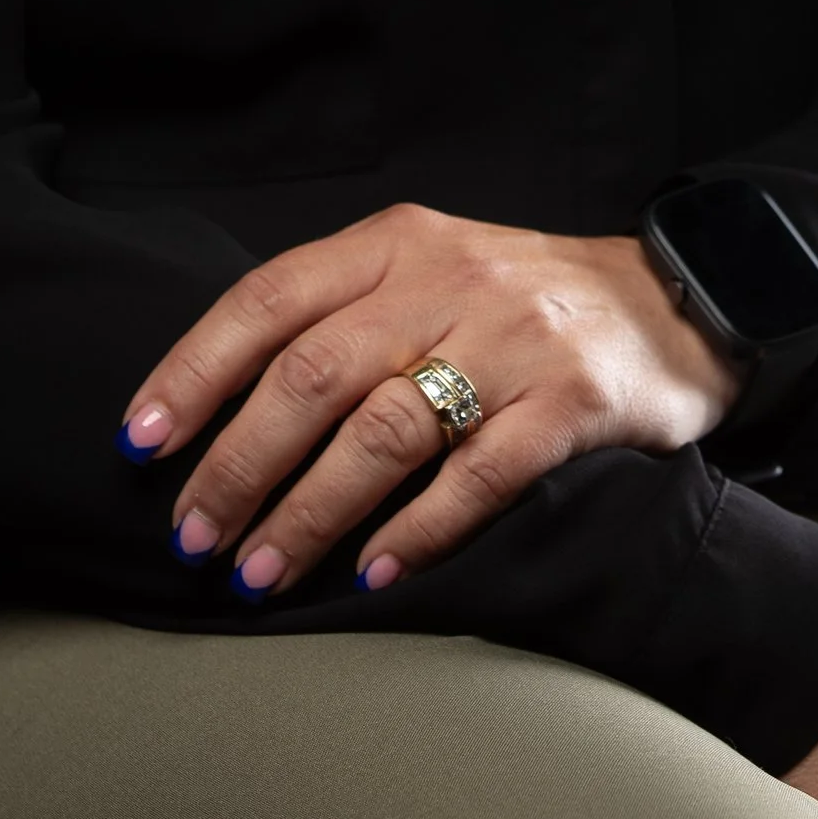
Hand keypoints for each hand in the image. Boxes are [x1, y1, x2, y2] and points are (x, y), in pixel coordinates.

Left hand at [119, 202, 748, 598]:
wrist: (678, 298)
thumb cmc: (524, 301)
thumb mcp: (430, 272)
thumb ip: (342, 317)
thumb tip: (218, 409)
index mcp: (397, 243)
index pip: (269, 299)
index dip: (194, 372)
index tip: (138, 445)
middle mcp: (448, 280)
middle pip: (313, 375)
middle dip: (237, 465)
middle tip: (192, 539)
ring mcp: (514, 339)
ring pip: (384, 430)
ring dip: (309, 513)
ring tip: (259, 574)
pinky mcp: (572, 401)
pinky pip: (478, 475)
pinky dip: (417, 530)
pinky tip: (373, 574)